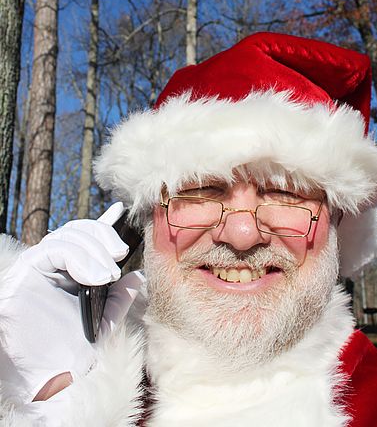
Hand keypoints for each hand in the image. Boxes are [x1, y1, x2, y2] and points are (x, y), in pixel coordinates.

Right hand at [0, 203, 143, 404]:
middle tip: (121, 254)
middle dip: (105, 237)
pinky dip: (79, 257)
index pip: (86, 238)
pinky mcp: (26, 270)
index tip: (121, 211)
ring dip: (95, 251)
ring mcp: (38, 265)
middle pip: (80, 231)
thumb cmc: (70, 351)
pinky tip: (96, 276)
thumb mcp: (103, 322)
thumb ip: (119, 299)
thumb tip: (138, 276)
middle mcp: (54, 264)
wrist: (47, 376)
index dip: (103, 222)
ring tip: (109, 275)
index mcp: (71, 272)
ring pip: (69, 236)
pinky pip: (54, 248)